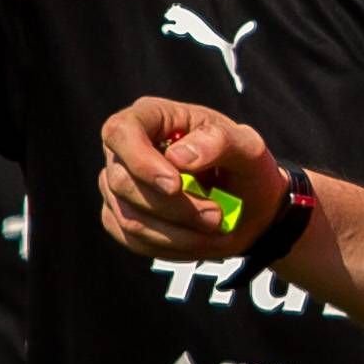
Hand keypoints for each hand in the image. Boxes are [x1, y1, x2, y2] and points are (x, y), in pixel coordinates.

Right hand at [97, 96, 289, 258]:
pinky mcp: (120, 218)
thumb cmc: (243, 165)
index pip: (120, 132)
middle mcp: (124, 150)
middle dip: (175, 208)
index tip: (175, 186)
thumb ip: (219, 142)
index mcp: (150, 116)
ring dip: (179, 234)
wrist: (247, 203)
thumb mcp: (247, 146)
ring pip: (130, 219)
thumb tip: (178, 157)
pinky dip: (172, 246)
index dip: (141, 162)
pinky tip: (199, 239)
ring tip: (216, 229)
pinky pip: (135, 241)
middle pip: (124, 183)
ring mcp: (116, 186)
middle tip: (217, 216)